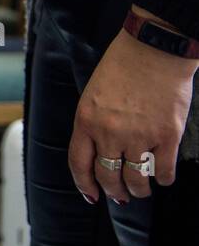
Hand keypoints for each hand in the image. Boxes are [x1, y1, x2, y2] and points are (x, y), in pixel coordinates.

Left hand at [69, 22, 196, 203]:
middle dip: (113, 192)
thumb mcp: (92, 94)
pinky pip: (163, 170)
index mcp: (85, 121)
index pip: (78, 164)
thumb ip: (93, 123)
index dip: (84, 185)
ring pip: (135, 179)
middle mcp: (108, 133)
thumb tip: (99, 151)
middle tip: (120, 196)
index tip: (91, 195)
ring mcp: (139, 136)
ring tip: (141, 190)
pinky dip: (164, 179)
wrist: (154, 49)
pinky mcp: (167, 136)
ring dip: (138, 190)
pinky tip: (163, 178)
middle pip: (107, 176)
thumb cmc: (122, 66)